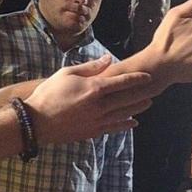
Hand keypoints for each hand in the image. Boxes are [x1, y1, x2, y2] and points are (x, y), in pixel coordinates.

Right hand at [26, 55, 153, 142]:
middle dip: (142, 94)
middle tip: (154, 90)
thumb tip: (108, 59)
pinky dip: (126, 124)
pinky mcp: (94, 131)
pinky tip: (134, 122)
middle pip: (127, 99)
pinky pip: (115, 127)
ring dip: (138, 108)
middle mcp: (100, 105)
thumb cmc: (49, 93)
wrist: (38, 121)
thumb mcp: (67, 74)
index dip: (137, 79)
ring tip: (148, 103)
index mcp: (93, 89)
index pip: (121, 82)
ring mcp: (98, 120)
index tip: (148, 76)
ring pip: (124, 114)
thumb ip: (90, 67)